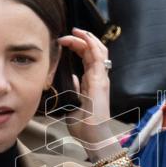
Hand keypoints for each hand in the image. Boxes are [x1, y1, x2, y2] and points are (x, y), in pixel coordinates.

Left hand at [57, 29, 119, 158]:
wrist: (91, 136)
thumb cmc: (84, 126)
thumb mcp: (73, 104)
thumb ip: (74, 90)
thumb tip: (71, 79)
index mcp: (92, 83)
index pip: (88, 59)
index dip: (78, 47)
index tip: (64, 42)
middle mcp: (99, 78)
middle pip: (93, 51)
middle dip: (82, 39)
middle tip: (69, 32)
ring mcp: (101, 78)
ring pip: (98, 50)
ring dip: (86, 38)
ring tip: (75, 30)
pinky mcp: (100, 79)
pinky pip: (98, 56)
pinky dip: (90, 43)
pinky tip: (81, 36)